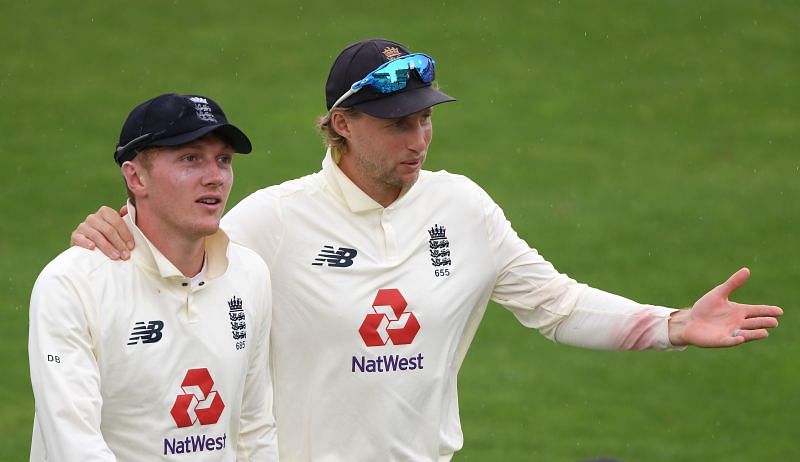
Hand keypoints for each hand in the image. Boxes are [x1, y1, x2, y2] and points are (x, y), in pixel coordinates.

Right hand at [69, 205, 132, 259]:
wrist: (88, 248)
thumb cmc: (108, 239)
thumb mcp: (117, 231)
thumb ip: (125, 226)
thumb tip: (129, 218)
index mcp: (106, 212)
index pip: (117, 222)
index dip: (126, 234)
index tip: (131, 247)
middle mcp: (93, 217)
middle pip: (108, 230)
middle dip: (119, 243)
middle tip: (125, 255)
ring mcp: (83, 226)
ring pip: (96, 235)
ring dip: (107, 247)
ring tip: (115, 256)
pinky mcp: (75, 236)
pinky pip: (80, 238)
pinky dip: (87, 243)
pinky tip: (93, 248)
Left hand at [668, 268, 782, 347]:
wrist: (690, 321)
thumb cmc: (705, 308)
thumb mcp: (719, 293)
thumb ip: (732, 283)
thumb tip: (746, 270)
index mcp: (739, 311)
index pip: (757, 311)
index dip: (768, 311)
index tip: (779, 311)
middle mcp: (738, 323)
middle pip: (755, 323)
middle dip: (764, 322)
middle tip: (774, 322)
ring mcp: (730, 333)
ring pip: (746, 334)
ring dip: (755, 334)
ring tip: (765, 333)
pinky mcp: (720, 340)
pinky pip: (729, 341)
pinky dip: (735, 340)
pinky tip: (740, 338)